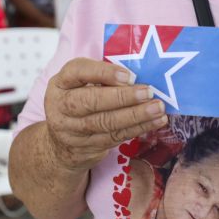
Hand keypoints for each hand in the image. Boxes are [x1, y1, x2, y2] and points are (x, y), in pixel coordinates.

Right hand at [43, 58, 167, 173]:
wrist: (60, 144)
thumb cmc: (78, 100)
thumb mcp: (79, 84)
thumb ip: (101, 76)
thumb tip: (137, 74)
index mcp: (60, 83)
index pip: (78, 71)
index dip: (103, 72)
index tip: (128, 75)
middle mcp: (61, 106)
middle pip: (91, 101)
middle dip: (123, 97)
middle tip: (148, 92)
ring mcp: (73, 130)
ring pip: (106, 122)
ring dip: (136, 115)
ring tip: (157, 108)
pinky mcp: (88, 146)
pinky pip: (116, 136)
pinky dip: (138, 128)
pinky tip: (156, 121)